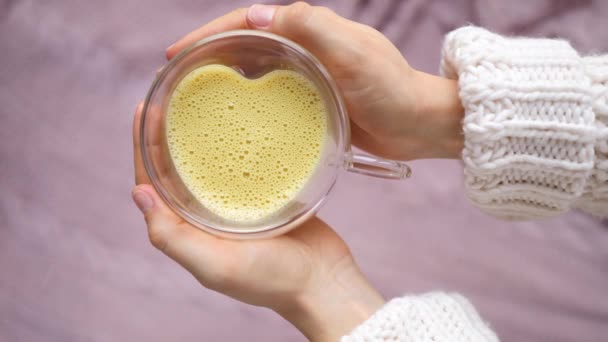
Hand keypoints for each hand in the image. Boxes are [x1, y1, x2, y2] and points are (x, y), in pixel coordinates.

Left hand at [131, 103, 383, 340]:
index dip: (142, 146)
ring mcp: (233, 201)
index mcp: (187, 228)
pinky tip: (236, 115)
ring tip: (195, 95)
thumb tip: (138, 192)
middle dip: (165, 129)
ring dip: (196, 129)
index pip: (152, 181)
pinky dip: (231, 137)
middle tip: (167, 90)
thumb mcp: (216, 266)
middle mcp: (204, 213)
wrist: (323, 280)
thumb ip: (173, 236)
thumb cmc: (271, 279)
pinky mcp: (261, 192)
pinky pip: (238, 160)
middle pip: (174, 164)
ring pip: (205, 158)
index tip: (142, 108)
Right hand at [166, 2, 463, 159]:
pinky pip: (274, 97)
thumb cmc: (390, 89)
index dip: (211, 33)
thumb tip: (257, 14)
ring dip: (227, 79)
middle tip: (179, 77)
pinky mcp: (315, 101)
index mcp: (311, 29)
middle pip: (247, 43)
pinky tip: (236, 120)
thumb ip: (310, 27)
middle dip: (211, 55)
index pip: (250, 20)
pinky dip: (251, 104)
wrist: (418, 124)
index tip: (178, 52)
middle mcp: (307, 47)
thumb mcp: (352, 53)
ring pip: (257, 71)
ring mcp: (310, 75)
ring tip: (197, 99)